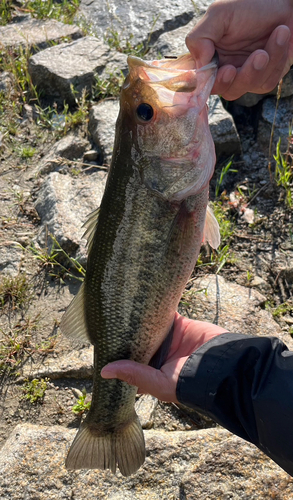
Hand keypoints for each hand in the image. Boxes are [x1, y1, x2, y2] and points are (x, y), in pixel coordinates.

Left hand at [101, 312, 227, 402]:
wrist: (220, 364)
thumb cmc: (189, 383)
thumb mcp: (159, 383)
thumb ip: (134, 374)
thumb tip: (104, 371)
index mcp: (150, 373)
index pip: (128, 364)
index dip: (116, 356)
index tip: (101, 346)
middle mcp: (157, 355)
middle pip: (135, 343)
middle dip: (124, 335)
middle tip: (105, 323)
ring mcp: (166, 339)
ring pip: (146, 326)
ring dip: (136, 319)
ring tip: (118, 308)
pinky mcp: (177, 324)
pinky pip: (163, 313)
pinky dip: (154, 306)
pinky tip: (140, 299)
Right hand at [186, 0, 292, 99]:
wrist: (286, 2)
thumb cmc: (252, 4)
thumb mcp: (220, 14)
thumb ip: (200, 38)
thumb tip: (199, 65)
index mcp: (208, 55)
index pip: (197, 78)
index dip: (200, 83)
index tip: (217, 72)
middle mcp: (223, 68)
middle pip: (219, 90)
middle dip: (229, 80)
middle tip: (235, 67)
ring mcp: (244, 76)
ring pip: (243, 88)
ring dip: (258, 66)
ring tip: (276, 34)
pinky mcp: (264, 78)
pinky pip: (265, 83)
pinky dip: (276, 59)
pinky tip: (281, 37)